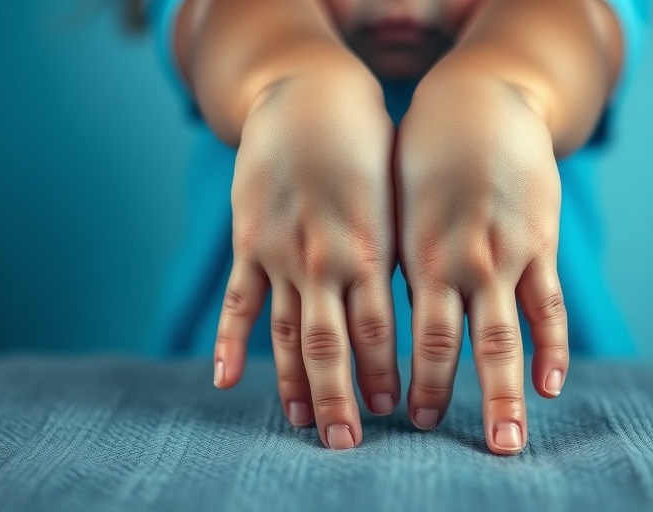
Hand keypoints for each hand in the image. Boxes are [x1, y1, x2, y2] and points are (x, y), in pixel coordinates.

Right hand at [212, 67, 399, 449]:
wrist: (308, 91)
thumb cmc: (367, 142)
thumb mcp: (394, 195)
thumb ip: (397, 252)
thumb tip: (425, 302)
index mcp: (371, 246)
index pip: (378, 328)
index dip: (382, 373)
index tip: (390, 411)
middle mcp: (326, 256)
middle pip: (330, 343)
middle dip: (341, 396)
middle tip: (347, 441)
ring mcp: (281, 250)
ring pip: (284, 331)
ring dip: (294, 382)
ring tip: (302, 423)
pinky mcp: (248, 239)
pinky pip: (239, 300)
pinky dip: (231, 342)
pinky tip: (228, 380)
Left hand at [395, 69, 568, 454]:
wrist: (481, 101)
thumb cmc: (426, 154)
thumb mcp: (399, 207)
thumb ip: (399, 265)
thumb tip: (381, 319)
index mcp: (414, 253)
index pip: (404, 334)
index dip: (403, 381)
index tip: (398, 419)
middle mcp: (458, 261)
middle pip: (451, 346)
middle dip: (445, 399)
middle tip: (442, 442)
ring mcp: (504, 254)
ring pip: (505, 337)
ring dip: (506, 393)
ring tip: (508, 440)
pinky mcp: (540, 243)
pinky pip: (550, 305)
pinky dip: (553, 348)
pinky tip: (551, 385)